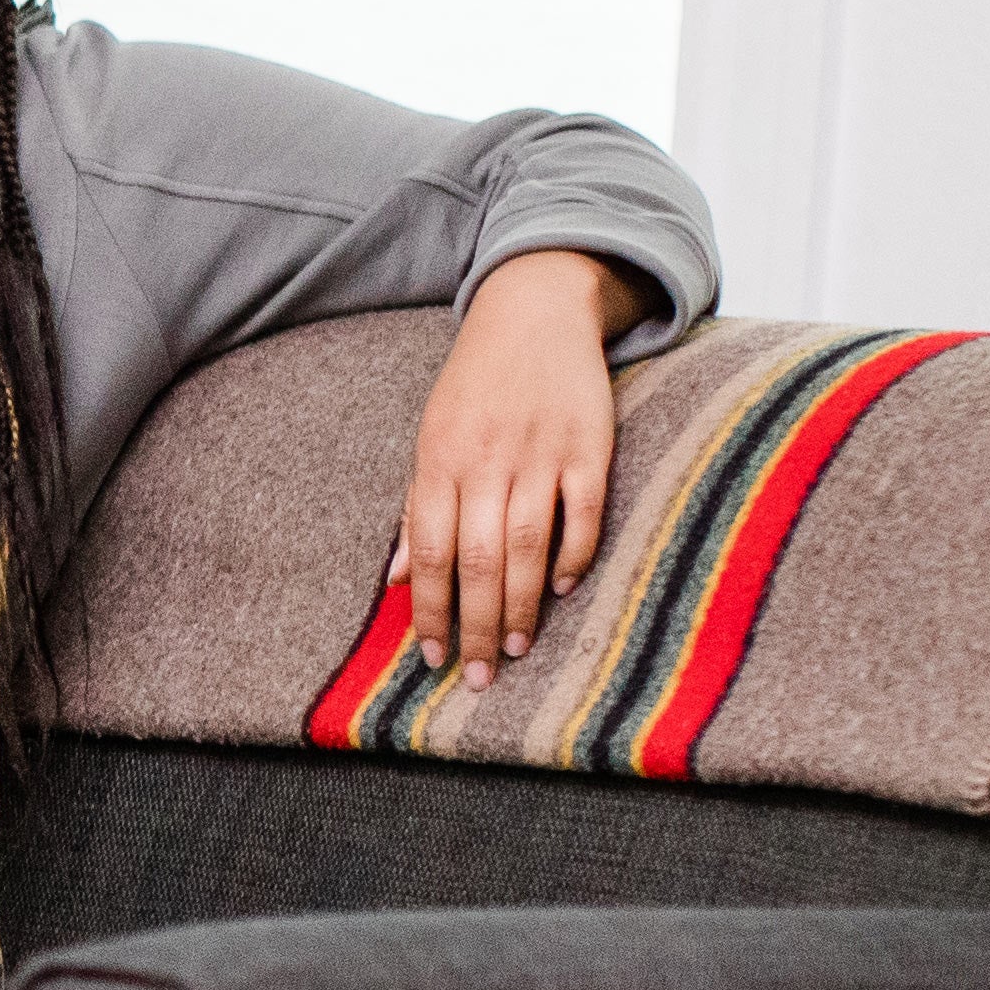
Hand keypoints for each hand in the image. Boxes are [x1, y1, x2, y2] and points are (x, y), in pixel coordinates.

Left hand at [393, 250, 643, 671]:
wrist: (534, 313)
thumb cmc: (475, 386)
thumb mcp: (431, 438)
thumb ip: (418, 509)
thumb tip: (399, 579)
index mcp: (439, 459)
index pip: (430, 551)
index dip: (429, 610)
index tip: (430, 656)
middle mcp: (487, 459)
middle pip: (478, 560)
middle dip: (475, 625)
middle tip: (478, 676)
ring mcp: (541, 452)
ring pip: (528, 546)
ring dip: (520, 605)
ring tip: (515, 649)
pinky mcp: (590, 446)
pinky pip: (584, 514)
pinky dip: (574, 557)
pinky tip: (562, 590)